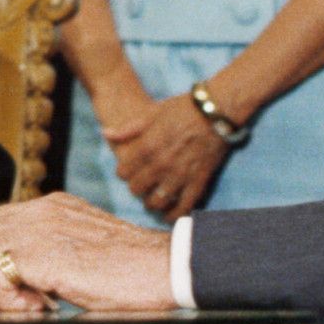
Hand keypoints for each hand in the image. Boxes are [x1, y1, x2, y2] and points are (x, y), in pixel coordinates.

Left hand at [0, 193, 177, 312]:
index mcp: (53, 207)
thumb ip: (54, 258)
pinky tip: (34, 307)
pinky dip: (3, 294)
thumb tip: (24, 288)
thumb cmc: (136, 271)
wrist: (168, 267)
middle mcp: (43, 210)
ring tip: (25, 306)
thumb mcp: (85, 254)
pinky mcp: (46, 251)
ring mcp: (43, 227)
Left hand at [103, 93, 228, 221]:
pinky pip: (184, 207)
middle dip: (136, 188)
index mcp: (147, 146)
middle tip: (140, 185)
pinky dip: (175, 215)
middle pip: (137, 189)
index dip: (124, 172)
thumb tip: (106, 134)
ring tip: (153, 201)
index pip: (124, 172)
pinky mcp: (198, 182)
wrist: (217, 110)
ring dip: (152, 204)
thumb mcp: (152, 113)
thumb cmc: (183, 108)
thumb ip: (129, 128)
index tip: (128, 171)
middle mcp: (161, 164)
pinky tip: (170, 215)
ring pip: (157, 202)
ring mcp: (180, 175)